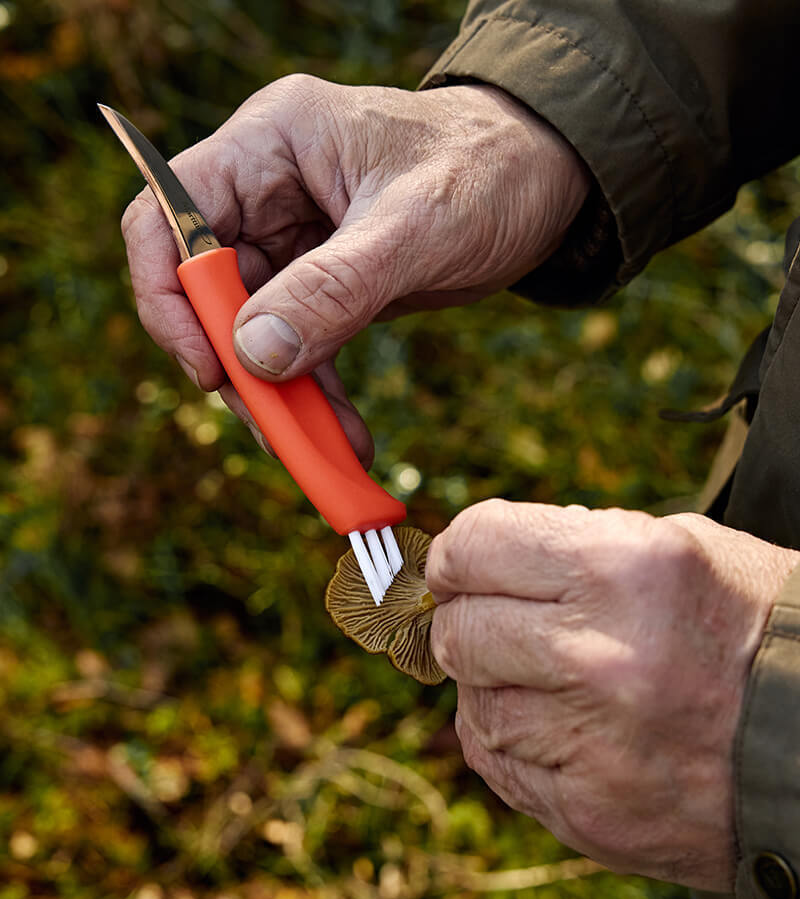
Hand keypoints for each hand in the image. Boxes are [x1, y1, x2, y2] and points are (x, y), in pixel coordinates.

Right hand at [120, 75, 589, 462]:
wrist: (549, 179)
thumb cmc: (493, 169)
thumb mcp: (419, 226)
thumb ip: (335, 288)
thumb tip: (254, 355)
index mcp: (270, 145)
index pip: (168, 219)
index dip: (170, 300)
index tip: (210, 370)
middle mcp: (269, 191)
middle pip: (207, 292)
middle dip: (240, 371)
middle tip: (280, 436)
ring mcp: (297, 241)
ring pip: (254, 334)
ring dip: (283, 401)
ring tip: (327, 458)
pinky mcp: (328, 284)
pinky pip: (303, 350)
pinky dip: (319, 400)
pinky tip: (348, 443)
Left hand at [426, 500, 799, 890]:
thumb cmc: (748, 629)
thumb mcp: (678, 550)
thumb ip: (572, 545)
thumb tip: (477, 558)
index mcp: (622, 569)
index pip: (475, 546)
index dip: (455, 554)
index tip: (456, 566)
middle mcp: (599, 656)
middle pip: (459, 631)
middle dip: (465, 619)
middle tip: (493, 621)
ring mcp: (592, 744)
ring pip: (471, 703)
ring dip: (490, 683)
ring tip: (541, 677)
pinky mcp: (588, 813)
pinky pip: (496, 763)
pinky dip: (508, 738)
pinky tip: (551, 724)